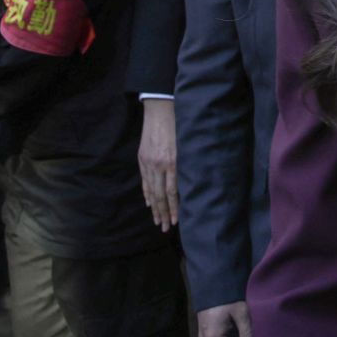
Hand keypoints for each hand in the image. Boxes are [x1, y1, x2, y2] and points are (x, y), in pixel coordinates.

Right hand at [138, 97, 177, 229]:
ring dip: (154, 208)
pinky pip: (144, 180)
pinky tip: (149, 203)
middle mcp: (159, 165)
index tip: (176, 222)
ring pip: (151, 191)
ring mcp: (148, 162)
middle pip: (160, 196)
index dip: (174, 208)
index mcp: (172, 162)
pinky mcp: (142, 158)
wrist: (160, 108)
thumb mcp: (188, 144)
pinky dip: (146, 193)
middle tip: (164, 228)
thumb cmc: (180, 124)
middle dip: (163, 213)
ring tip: (157, 221)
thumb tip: (194, 183)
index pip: (172, 192)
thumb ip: (190, 163)